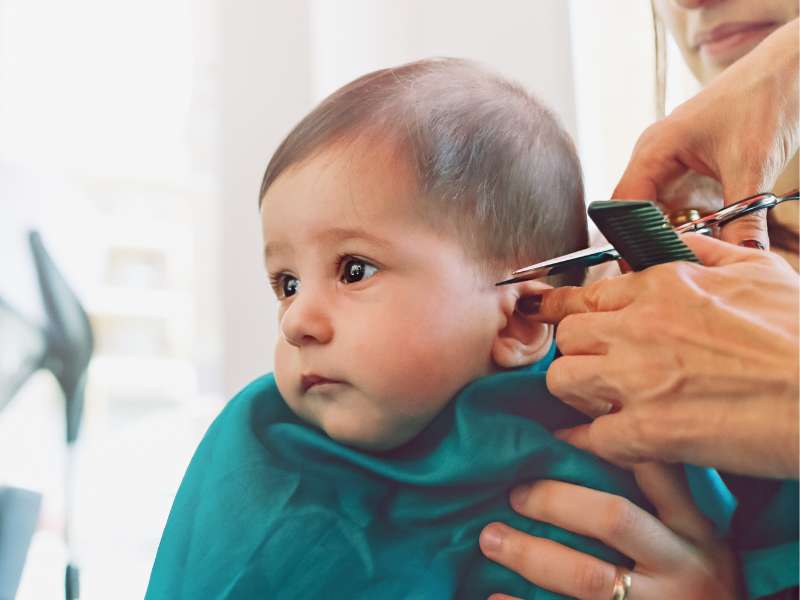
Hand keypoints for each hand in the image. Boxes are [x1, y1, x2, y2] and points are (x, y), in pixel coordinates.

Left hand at [480, 463, 739, 599]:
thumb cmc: (701, 594)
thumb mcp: (700, 547)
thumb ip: (662, 507)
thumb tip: (587, 448)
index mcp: (696, 533)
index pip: (654, 471)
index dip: (600, 446)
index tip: (554, 436)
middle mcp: (683, 568)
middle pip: (613, 517)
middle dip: (554, 500)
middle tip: (513, 493)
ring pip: (587, 576)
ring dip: (530, 554)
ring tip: (491, 538)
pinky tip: (495, 595)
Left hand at [517, 233, 798, 477]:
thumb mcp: (759, 271)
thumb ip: (707, 254)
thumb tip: (680, 244)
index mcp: (663, 287)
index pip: (584, 294)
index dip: (563, 309)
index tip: (546, 315)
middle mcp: (640, 327)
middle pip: (566, 336)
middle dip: (576, 353)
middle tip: (596, 368)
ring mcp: (640, 379)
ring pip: (562, 380)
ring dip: (577, 394)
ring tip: (602, 402)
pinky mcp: (650, 431)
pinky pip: (591, 437)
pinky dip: (592, 443)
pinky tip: (606, 443)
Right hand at [614, 18, 798, 248]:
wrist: (790, 69)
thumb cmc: (763, 99)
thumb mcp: (753, 166)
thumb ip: (743, 218)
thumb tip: (743, 258)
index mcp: (654, 150)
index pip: (623, 205)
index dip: (628, 238)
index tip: (642, 268)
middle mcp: (655, 158)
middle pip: (636, 214)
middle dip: (650, 241)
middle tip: (667, 271)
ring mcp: (672, 165)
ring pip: (658, 214)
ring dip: (673, 236)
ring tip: (688, 260)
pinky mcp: (692, 172)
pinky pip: (681, 208)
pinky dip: (691, 227)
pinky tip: (706, 242)